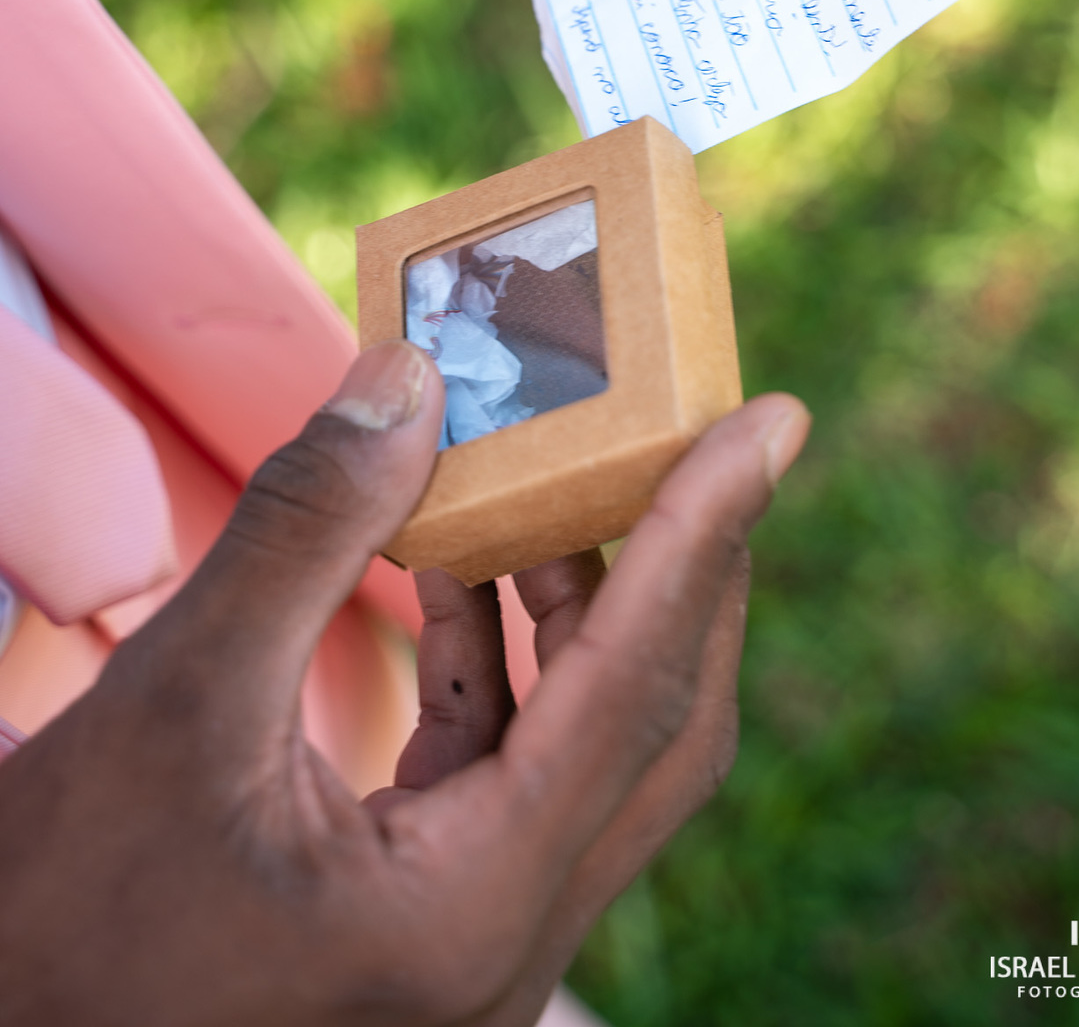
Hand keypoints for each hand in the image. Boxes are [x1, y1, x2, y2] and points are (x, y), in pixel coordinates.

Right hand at [0, 339, 808, 1026]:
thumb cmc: (62, 915)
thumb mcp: (177, 703)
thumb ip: (307, 533)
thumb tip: (411, 380)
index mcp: (470, 909)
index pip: (639, 690)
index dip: (709, 535)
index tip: (770, 421)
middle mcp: (502, 936)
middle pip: (654, 724)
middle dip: (681, 563)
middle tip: (704, 430)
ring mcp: (468, 930)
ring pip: (585, 739)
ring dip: (580, 597)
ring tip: (563, 464)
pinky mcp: (421, 905)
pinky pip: (505, 758)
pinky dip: (500, 648)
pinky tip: (460, 556)